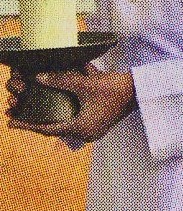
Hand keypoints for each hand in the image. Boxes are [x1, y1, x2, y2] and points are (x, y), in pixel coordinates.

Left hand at [7, 65, 136, 141]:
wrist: (141, 90)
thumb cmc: (115, 88)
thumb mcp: (87, 83)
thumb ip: (62, 81)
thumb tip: (37, 77)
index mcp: (80, 128)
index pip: (47, 129)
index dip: (27, 125)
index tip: (10, 123)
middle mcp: (85, 133)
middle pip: (54, 129)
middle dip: (35, 122)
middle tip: (17, 116)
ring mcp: (93, 130)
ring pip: (65, 126)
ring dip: (49, 119)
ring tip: (34, 113)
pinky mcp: (99, 123)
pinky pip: (75, 123)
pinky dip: (64, 117)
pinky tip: (58, 111)